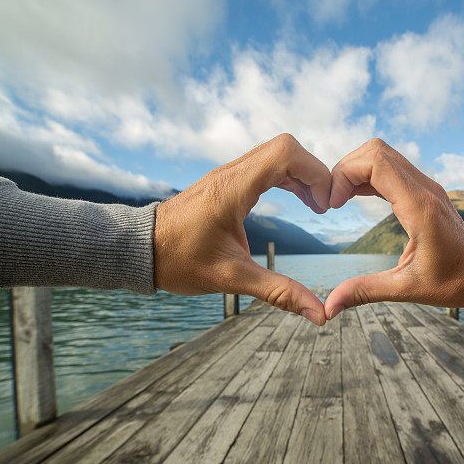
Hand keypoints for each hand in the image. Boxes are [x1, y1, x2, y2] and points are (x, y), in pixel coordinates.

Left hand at [154, 133, 329, 324]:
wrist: (140, 250)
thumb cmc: (179, 262)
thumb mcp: (233, 279)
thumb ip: (279, 292)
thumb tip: (318, 315)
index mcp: (232, 189)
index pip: (286, 154)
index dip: (315, 173)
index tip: (324, 206)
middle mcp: (230, 174)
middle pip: (286, 148)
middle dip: (313, 173)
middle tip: (323, 207)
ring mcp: (227, 174)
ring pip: (276, 154)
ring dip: (301, 175)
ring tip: (315, 206)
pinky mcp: (226, 181)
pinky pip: (265, 165)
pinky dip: (287, 177)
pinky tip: (296, 201)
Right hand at [324, 138, 463, 318]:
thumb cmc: (453, 283)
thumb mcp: (406, 290)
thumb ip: (365, 292)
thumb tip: (329, 308)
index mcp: (421, 208)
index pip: (376, 163)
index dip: (345, 176)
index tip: (332, 205)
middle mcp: (425, 189)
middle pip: (376, 151)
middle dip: (345, 170)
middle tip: (331, 201)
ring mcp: (426, 186)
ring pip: (382, 154)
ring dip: (355, 170)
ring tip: (338, 200)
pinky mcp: (424, 190)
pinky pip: (390, 168)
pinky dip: (366, 176)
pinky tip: (353, 198)